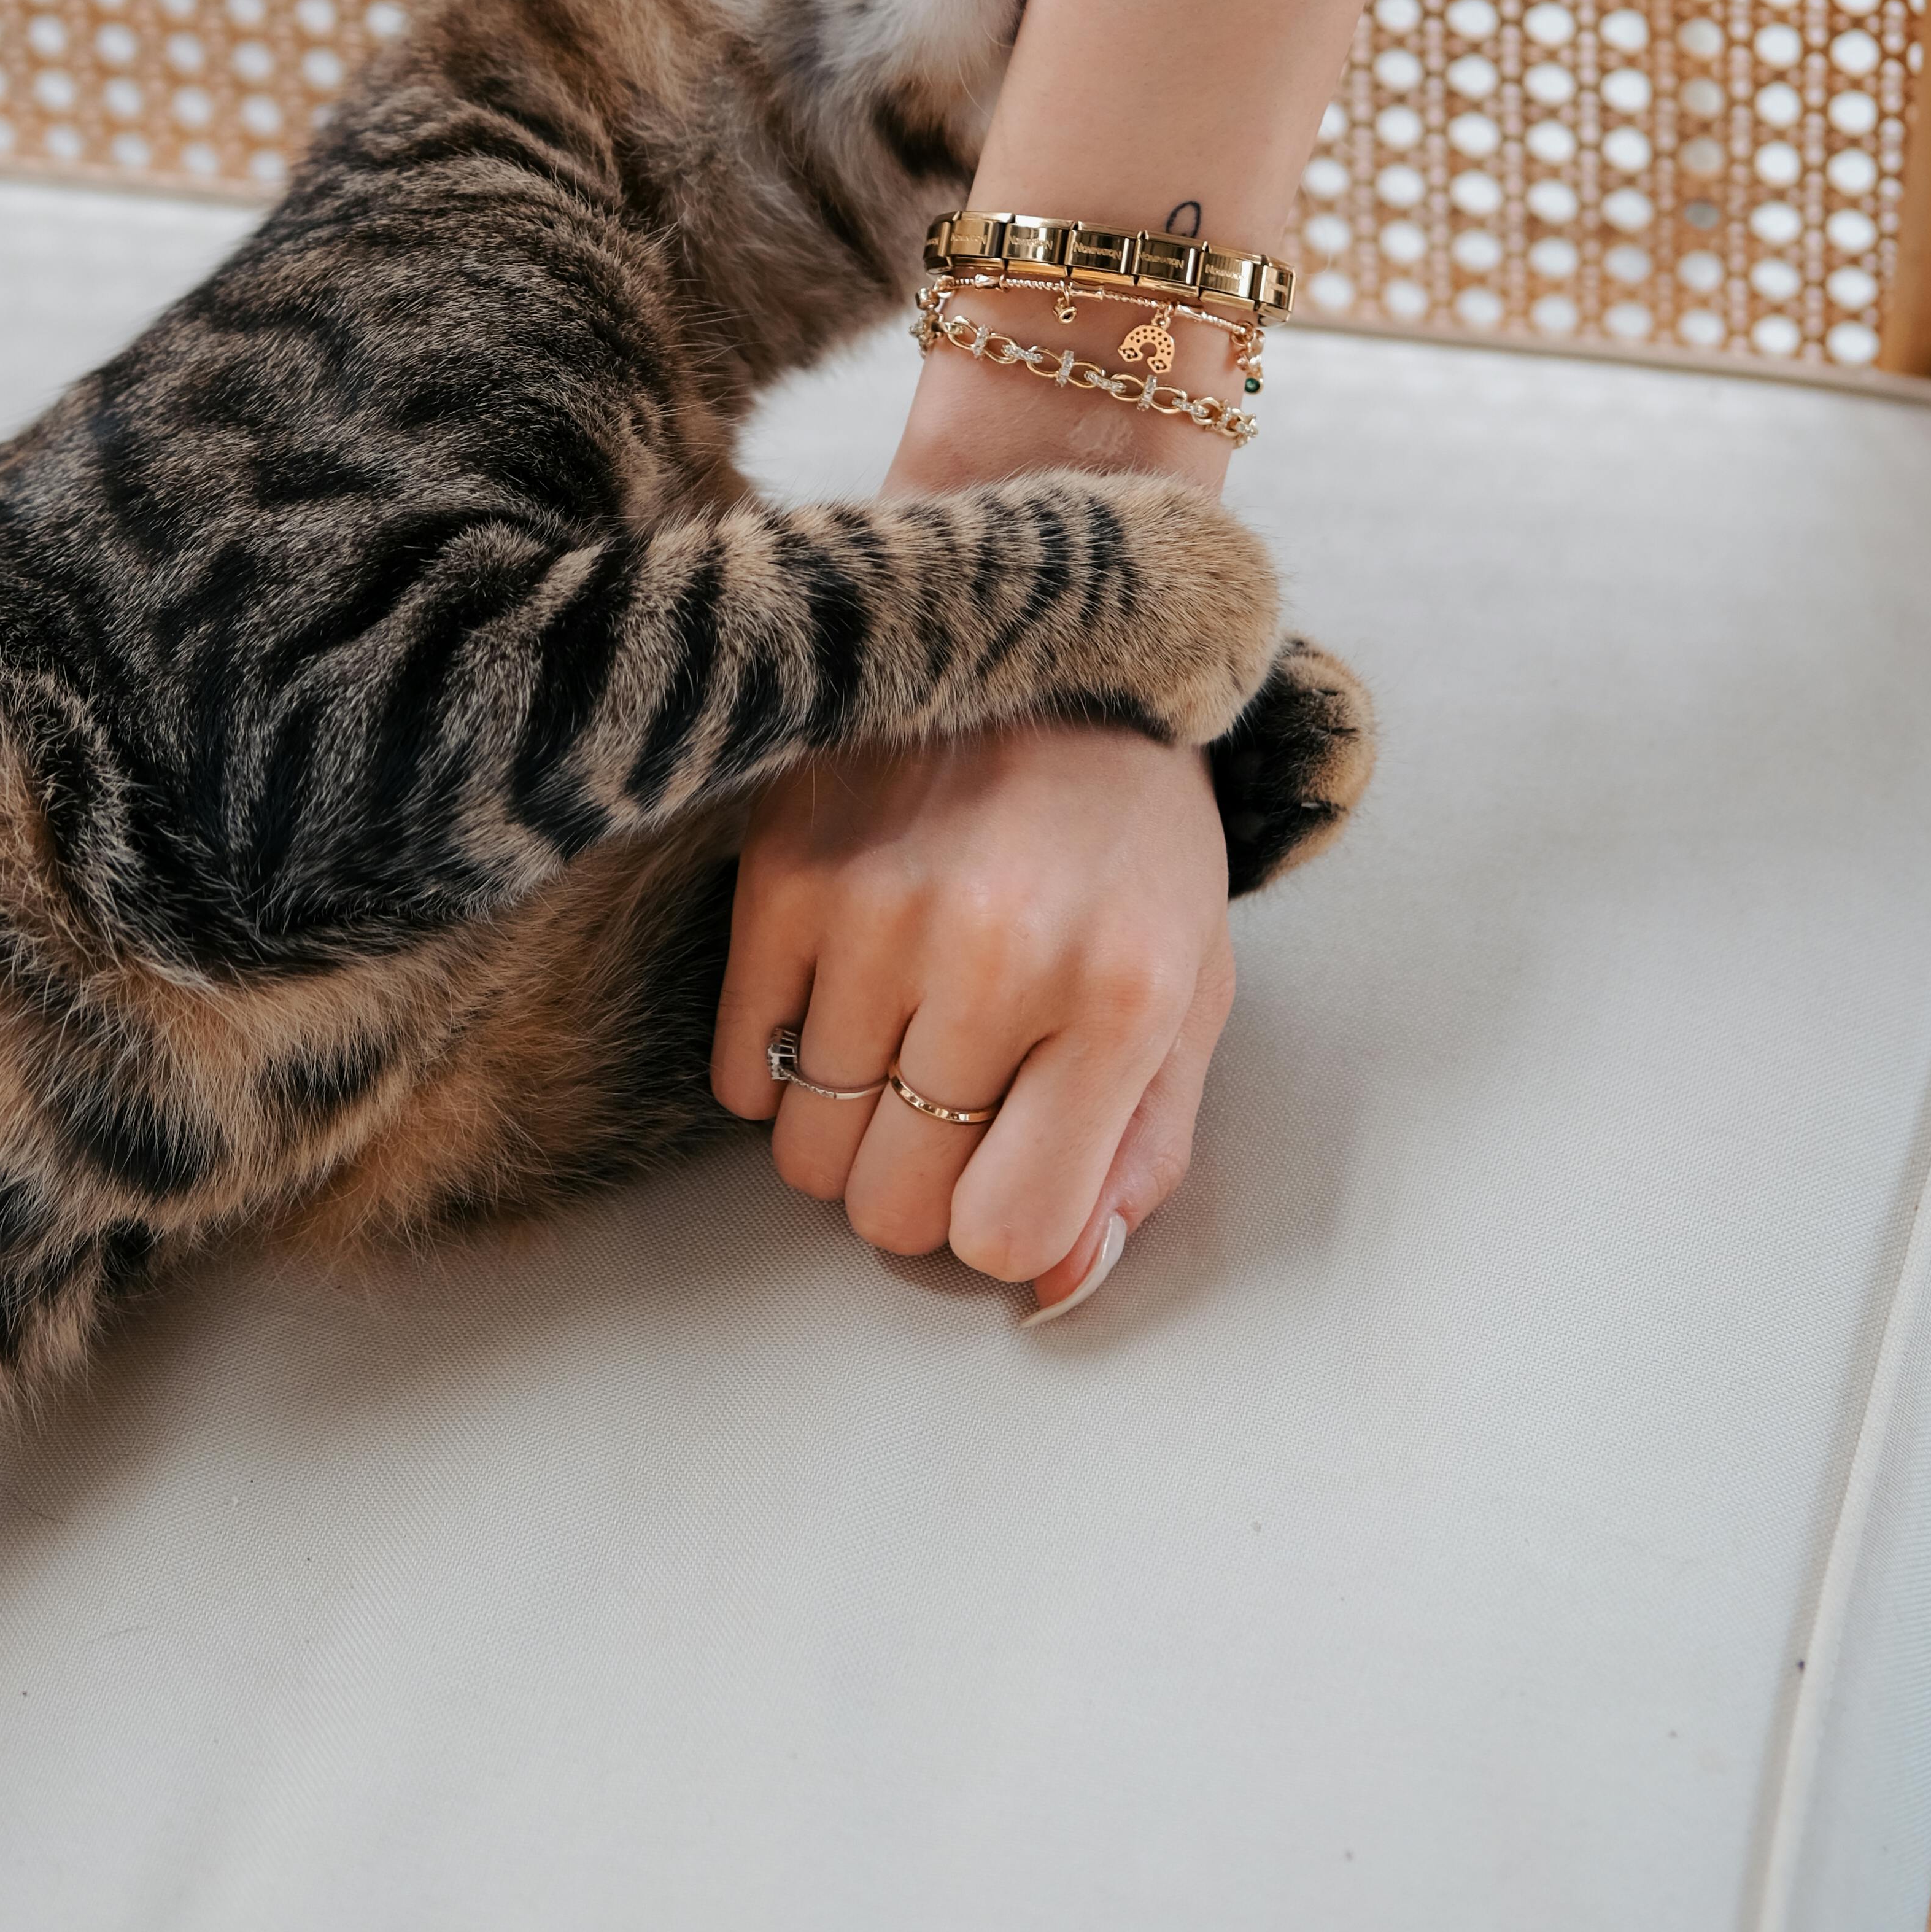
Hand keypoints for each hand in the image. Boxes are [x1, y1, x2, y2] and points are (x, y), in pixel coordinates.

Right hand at [710, 719, 1234, 1316]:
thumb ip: (1141, 1153)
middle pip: (892, 1204)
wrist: (1054, 645)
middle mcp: (995, 961)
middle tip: (948, 1100)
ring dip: (847, 1123)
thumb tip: (1056, 1286)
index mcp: (1117, 1002)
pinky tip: (836, 999)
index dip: (998, 1224)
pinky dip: (777, 1065)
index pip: (1007, 1230)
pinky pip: (740, 1069)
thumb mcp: (1190, 994)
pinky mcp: (784, 871)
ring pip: (805, 1148)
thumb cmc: (1131, 836)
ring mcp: (878, 913)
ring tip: (899, 1035)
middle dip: (916, 1184)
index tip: (1004, 1169)